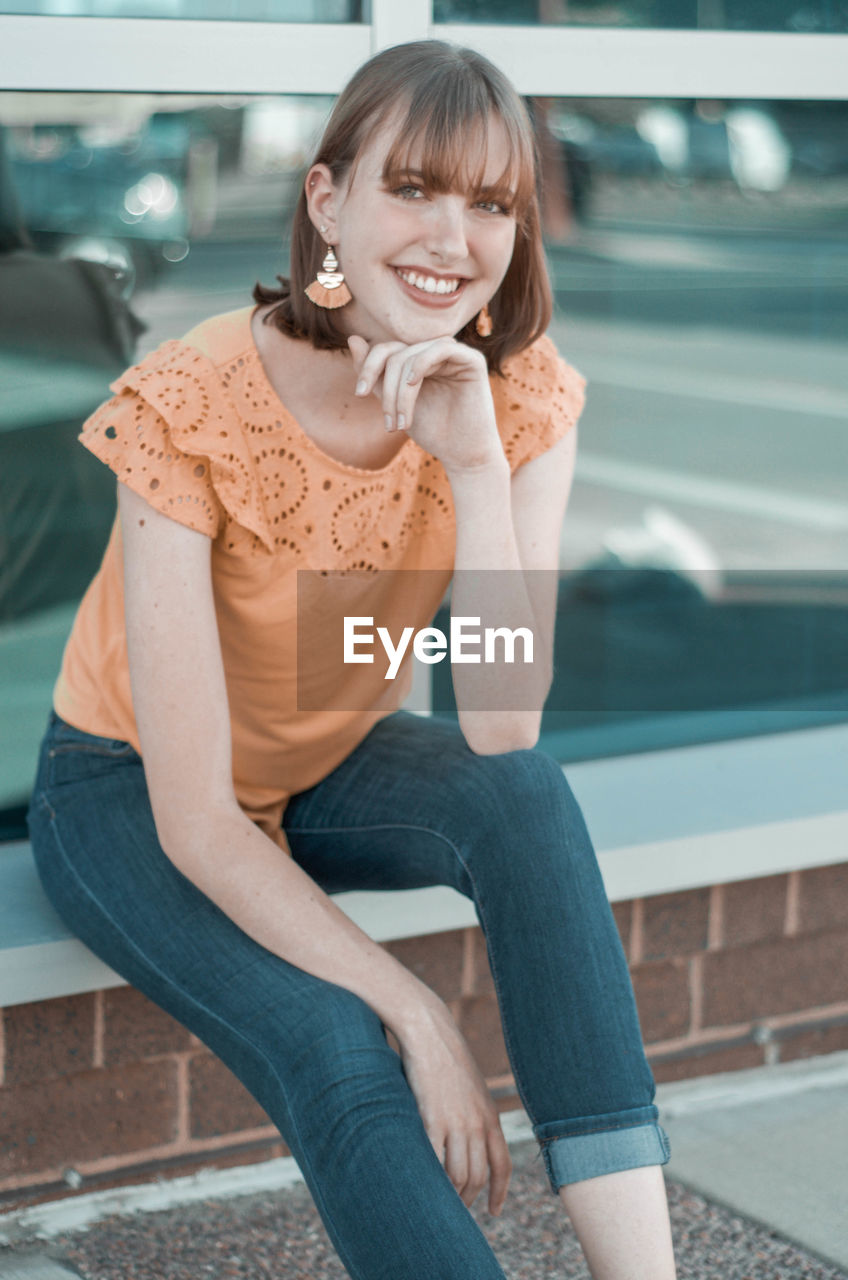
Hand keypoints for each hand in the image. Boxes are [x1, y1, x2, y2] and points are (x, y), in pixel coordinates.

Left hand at [348, 334, 504, 474]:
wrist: (462, 454)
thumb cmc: (431, 431)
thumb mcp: (394, 403)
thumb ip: (376, 375)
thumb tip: (353, 339)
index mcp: (419, 360)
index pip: (387, 350)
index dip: (369, 367)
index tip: (360, 394)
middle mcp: (436, 353)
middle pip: (397, 354)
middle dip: (387, 389)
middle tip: (388, 424)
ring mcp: (455, 355)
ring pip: (413, 356)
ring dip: (401, 392)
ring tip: (401, 423)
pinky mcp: (472, 360)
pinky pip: (441, 348)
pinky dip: (422, 364)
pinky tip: (413, 384)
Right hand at [392, 997, 511, 1215]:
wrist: (429, 1032)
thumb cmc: (447, 1058)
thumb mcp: (472, 1088)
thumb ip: (475, 1114)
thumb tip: (472, 1142)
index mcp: (490, 1115)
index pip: (502, 1164)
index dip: (499, 1192)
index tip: (493, 1211)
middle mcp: (477, 1123)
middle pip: (477, 1176)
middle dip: (469, 1199)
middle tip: (458, 1210)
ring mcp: (455, 1123)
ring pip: (457, 1176)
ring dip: (450, 1195)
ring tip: (441, 1202)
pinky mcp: (431, 1120)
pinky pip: (435, 1162)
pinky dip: (431, 1179)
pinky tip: (425, 1185)